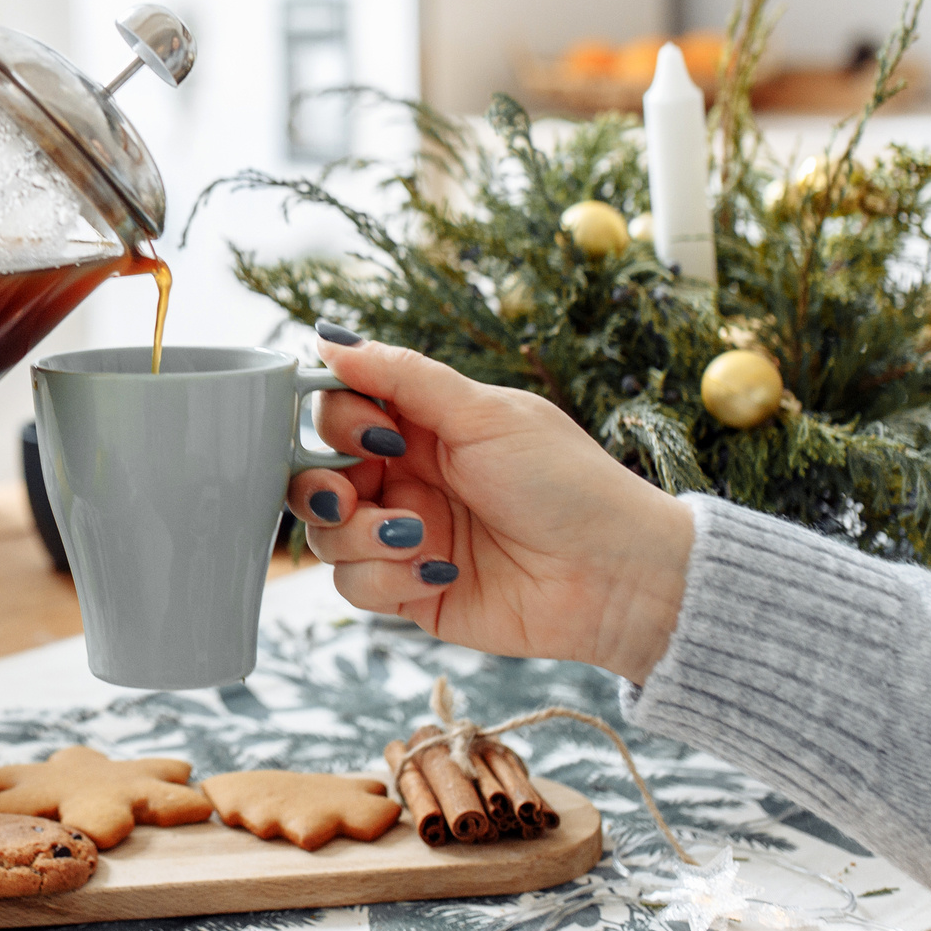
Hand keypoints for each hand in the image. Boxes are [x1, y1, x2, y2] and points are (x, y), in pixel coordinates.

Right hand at [287, 331, 695, 681]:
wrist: (615, 575)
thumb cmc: (567, 484)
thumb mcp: (485, 415)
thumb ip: (402, 376)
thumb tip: (329, 338)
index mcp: (422, 428)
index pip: (338, 413)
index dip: (338, 422)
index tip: (376, 436)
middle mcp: (405, 479)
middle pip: (314, 476)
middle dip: (321, 487)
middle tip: (353, 495)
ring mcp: (403, 536)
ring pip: (326, 536)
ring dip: (359, 536)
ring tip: (417, 536)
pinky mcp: (410, 591)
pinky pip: (354, 585)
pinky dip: (388, 578)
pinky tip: (442, 569)